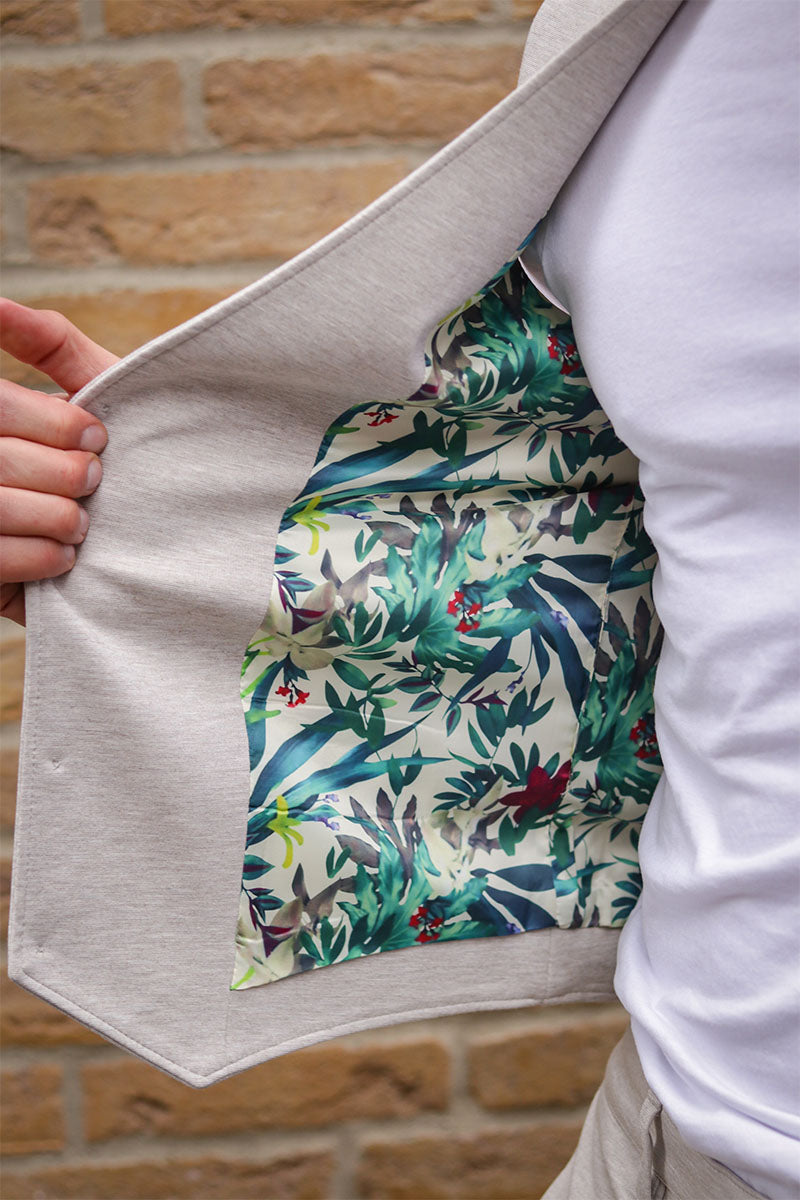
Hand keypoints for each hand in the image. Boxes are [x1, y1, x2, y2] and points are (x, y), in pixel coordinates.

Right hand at [0, 299, 118, 625]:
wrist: (155, 538)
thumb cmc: (122, 449)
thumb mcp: (94, 388)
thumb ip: (52, 344)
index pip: (2, 405)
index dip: (56, 424)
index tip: (101, 438)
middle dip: (64, 473)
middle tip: (96, 483)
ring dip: (56, 517)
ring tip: (83, 522)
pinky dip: (42, 558)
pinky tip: (68, 556)